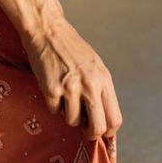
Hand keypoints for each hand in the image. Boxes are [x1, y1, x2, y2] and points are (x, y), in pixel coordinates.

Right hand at [19, 15, 122, 141]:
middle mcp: (90, 85)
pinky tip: (52, 87)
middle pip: (98, 128)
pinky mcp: (51, 89)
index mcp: (103, 79)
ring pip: (73, 122)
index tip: (101, 131)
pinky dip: (53, 104)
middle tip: (84, 129)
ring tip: (64, 96)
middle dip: (91, 133)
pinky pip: (54, 111)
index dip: (108, 131)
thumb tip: (103, 118)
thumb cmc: (69, 46)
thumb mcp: (94, 65)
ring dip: (68, 114)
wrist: (46, 29)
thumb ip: (100, 89)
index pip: (115, 119)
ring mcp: (70, 88)